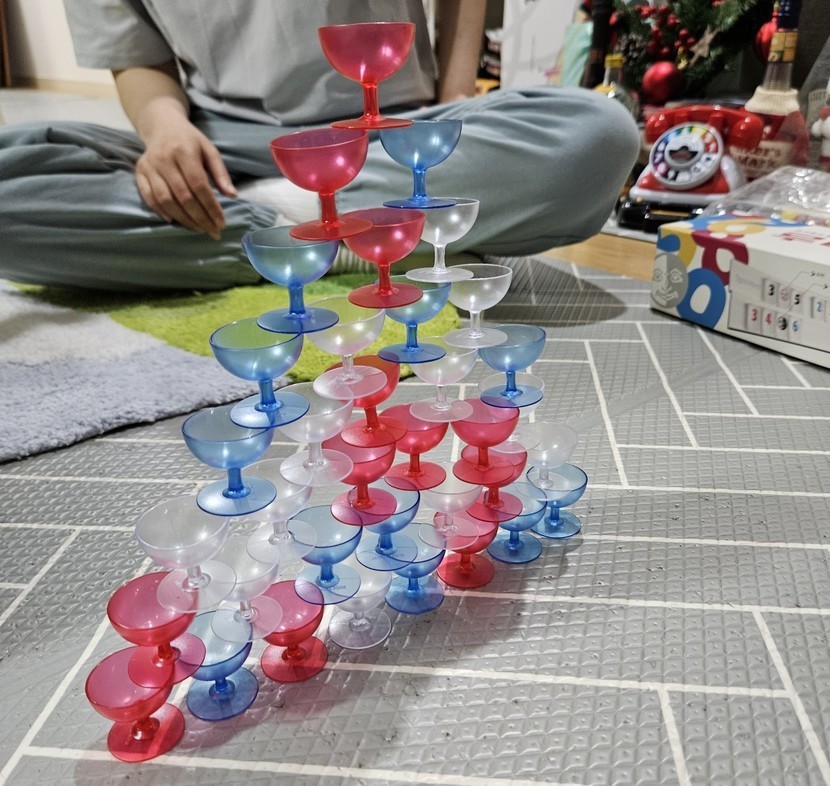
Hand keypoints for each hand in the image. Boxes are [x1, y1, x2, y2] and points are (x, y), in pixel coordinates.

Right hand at [135, 117, 236, 239]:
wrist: (161, 125)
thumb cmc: (190, 140)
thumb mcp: (209, 150)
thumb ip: (221, 172)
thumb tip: (232, 195)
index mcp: (184, 151)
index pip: (199, 185)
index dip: (211, 207)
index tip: (221, 222)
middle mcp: (164, 159)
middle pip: (183, 196)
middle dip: (200, 218)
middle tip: (213, 231)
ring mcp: (150, 166)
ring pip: (166, 200)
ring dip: (184, 219)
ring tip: (199, 228)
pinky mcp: (139, 172)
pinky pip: (149, 197)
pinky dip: (161, 212)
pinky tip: (175, 220)